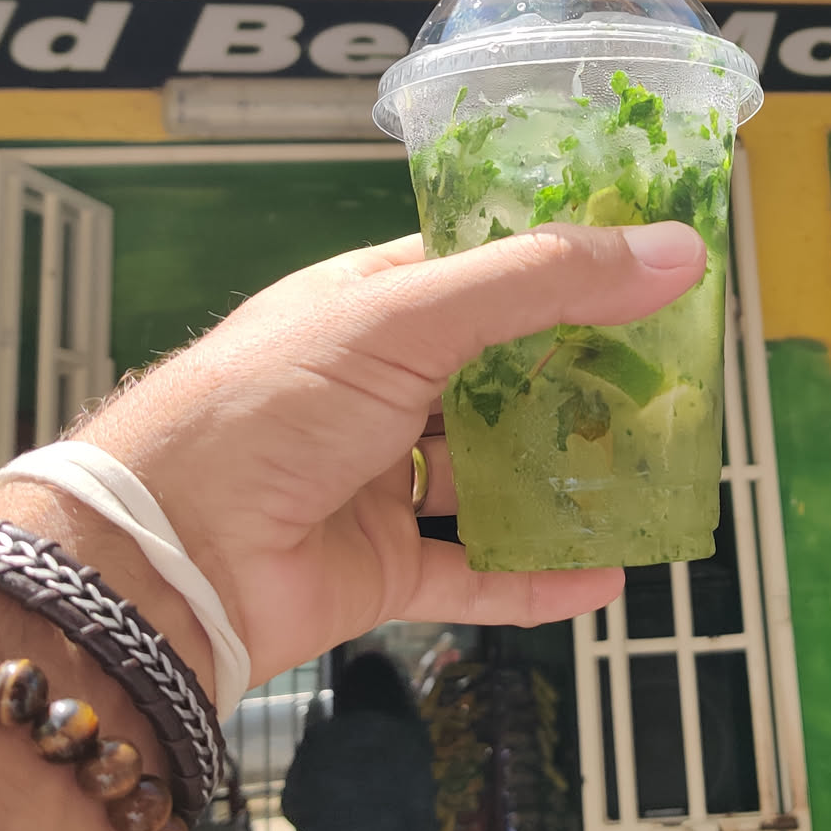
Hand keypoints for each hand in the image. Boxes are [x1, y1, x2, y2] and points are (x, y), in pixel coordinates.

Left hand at [60, 221, 706, 684]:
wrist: (159, 558)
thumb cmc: (261, 407)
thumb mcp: (406, 317)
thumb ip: (539, 283)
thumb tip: (670, 251)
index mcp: (370, 307)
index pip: (483, 272)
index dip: (565, 267)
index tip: (652, 267)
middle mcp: (375, 390)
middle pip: (500, 379)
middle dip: (580, 383)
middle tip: (672, 381)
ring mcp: (377, 483)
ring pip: (492, 481)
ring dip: (565, 482)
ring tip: (653, 475)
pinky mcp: (379, 571)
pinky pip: (474, 575)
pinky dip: (537, 579)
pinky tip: (605, 576)